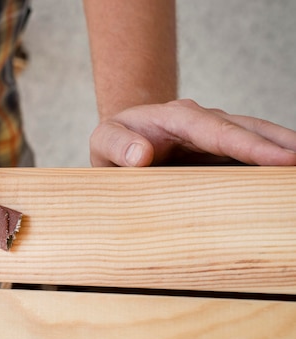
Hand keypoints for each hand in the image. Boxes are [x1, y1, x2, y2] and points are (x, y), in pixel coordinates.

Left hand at [90, 99, 295, 166]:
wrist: (120, 142)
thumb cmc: (113, 143)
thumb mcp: (102, 141)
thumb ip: (116, 145)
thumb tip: (141, 155)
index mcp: (174, 118)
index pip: (216, 130)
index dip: (248, 145)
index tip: (280, 159)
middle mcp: (200, 122)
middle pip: (246, 129)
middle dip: (280, 144)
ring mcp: (212, 135)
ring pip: (254, 137)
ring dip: (282, 150)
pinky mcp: (217, 151)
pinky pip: (246, 155)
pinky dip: (268, 162)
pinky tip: (283, 177)